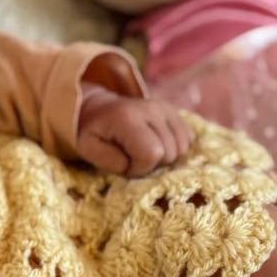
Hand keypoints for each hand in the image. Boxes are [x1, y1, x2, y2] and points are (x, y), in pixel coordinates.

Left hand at [75, 86, 192, 176]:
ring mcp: (165, 108)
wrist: (99, 109)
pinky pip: (188, 140)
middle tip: (133, 157)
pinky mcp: (174, 111)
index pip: (151, 154)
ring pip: (182, 148)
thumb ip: (110, 161)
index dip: (139, 168)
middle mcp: (151, 108)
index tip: (125, 165)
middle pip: (169, 153)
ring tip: (144, 151)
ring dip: (164, 157)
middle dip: (151, 164)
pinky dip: (175, 149)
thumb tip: (137, 167)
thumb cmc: (92, 132)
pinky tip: (157, 145)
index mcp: (127, 118)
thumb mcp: (88, 149)